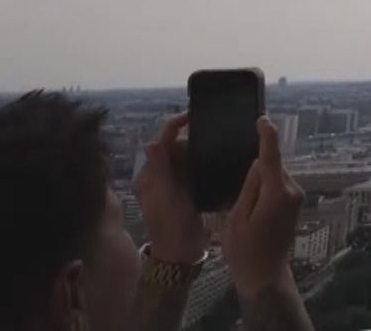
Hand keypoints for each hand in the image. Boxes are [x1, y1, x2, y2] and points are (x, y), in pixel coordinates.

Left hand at [135, 112, 206, 263]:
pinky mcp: (187, 192)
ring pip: (187, 158)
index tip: (194, 117)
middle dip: (192, 140)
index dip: (174, 126)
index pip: (160, 142)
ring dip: (200, 151)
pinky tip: (218, 164)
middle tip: (214, 140)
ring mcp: (173, 185)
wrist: (181, 253)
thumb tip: (153, 141)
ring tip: (220, 148)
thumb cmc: (172, 225)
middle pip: (175, 147)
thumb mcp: (166, 197)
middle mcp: (159, 177)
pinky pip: (195, 170)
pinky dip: (204, 164)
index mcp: (150, 176)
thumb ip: (160, 170)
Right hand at [223, 117, 304, 298]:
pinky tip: (251, 197)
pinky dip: (266, 184)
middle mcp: (292, 191)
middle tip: (233, 169)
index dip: (267, 136)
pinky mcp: (295, 203)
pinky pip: (279, 184)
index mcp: (277, 193)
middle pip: (273, 164)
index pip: (272, 157)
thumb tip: (258, 163)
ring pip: (275, 174)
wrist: (265, 274)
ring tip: (242, 191)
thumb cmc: (245, 251)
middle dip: (256, 163)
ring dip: (261, 176)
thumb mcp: (237, 218)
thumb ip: (248, 187)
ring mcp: (296, 197)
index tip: (262, 119)